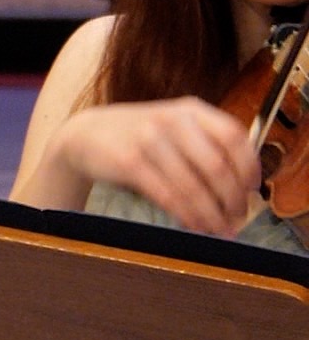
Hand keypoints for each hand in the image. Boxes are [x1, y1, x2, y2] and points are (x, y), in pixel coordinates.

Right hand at [50, 96, 258, 232]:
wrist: (85, 135)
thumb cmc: (137, 136)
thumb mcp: (173, 126)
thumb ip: (205, 143)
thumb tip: (241, 184)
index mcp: (191, 109)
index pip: (234, 137)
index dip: (248, 166)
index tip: (252, 190)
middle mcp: (172, 120)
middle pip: (216, 166)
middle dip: (231, 198)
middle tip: (237, 218)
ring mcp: (149, 140)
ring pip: (193, 185)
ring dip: (210, 214)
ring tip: (218, 230)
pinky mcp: (129, 162)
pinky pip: (167, 196)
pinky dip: (185, 216)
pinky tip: (193, 226)